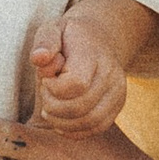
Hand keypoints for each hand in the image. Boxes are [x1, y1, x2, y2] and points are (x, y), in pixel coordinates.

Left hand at [27, 12, 129, 132]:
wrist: (98, 40)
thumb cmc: (68, 37)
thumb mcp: (53, 29)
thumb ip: (45, 42)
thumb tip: (40, 59)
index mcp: (94, 54)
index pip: (77, 84)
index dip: (54, 88)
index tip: (46, 79)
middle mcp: (111, 75)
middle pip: (81, 107)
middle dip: (53, 106)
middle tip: (45, 94)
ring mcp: (117, 93)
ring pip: (89, 122)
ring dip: (61, 122)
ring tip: (49, 108)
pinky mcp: (117, 107)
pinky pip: (95, 129)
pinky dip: (73, 130)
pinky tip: (60, 119)